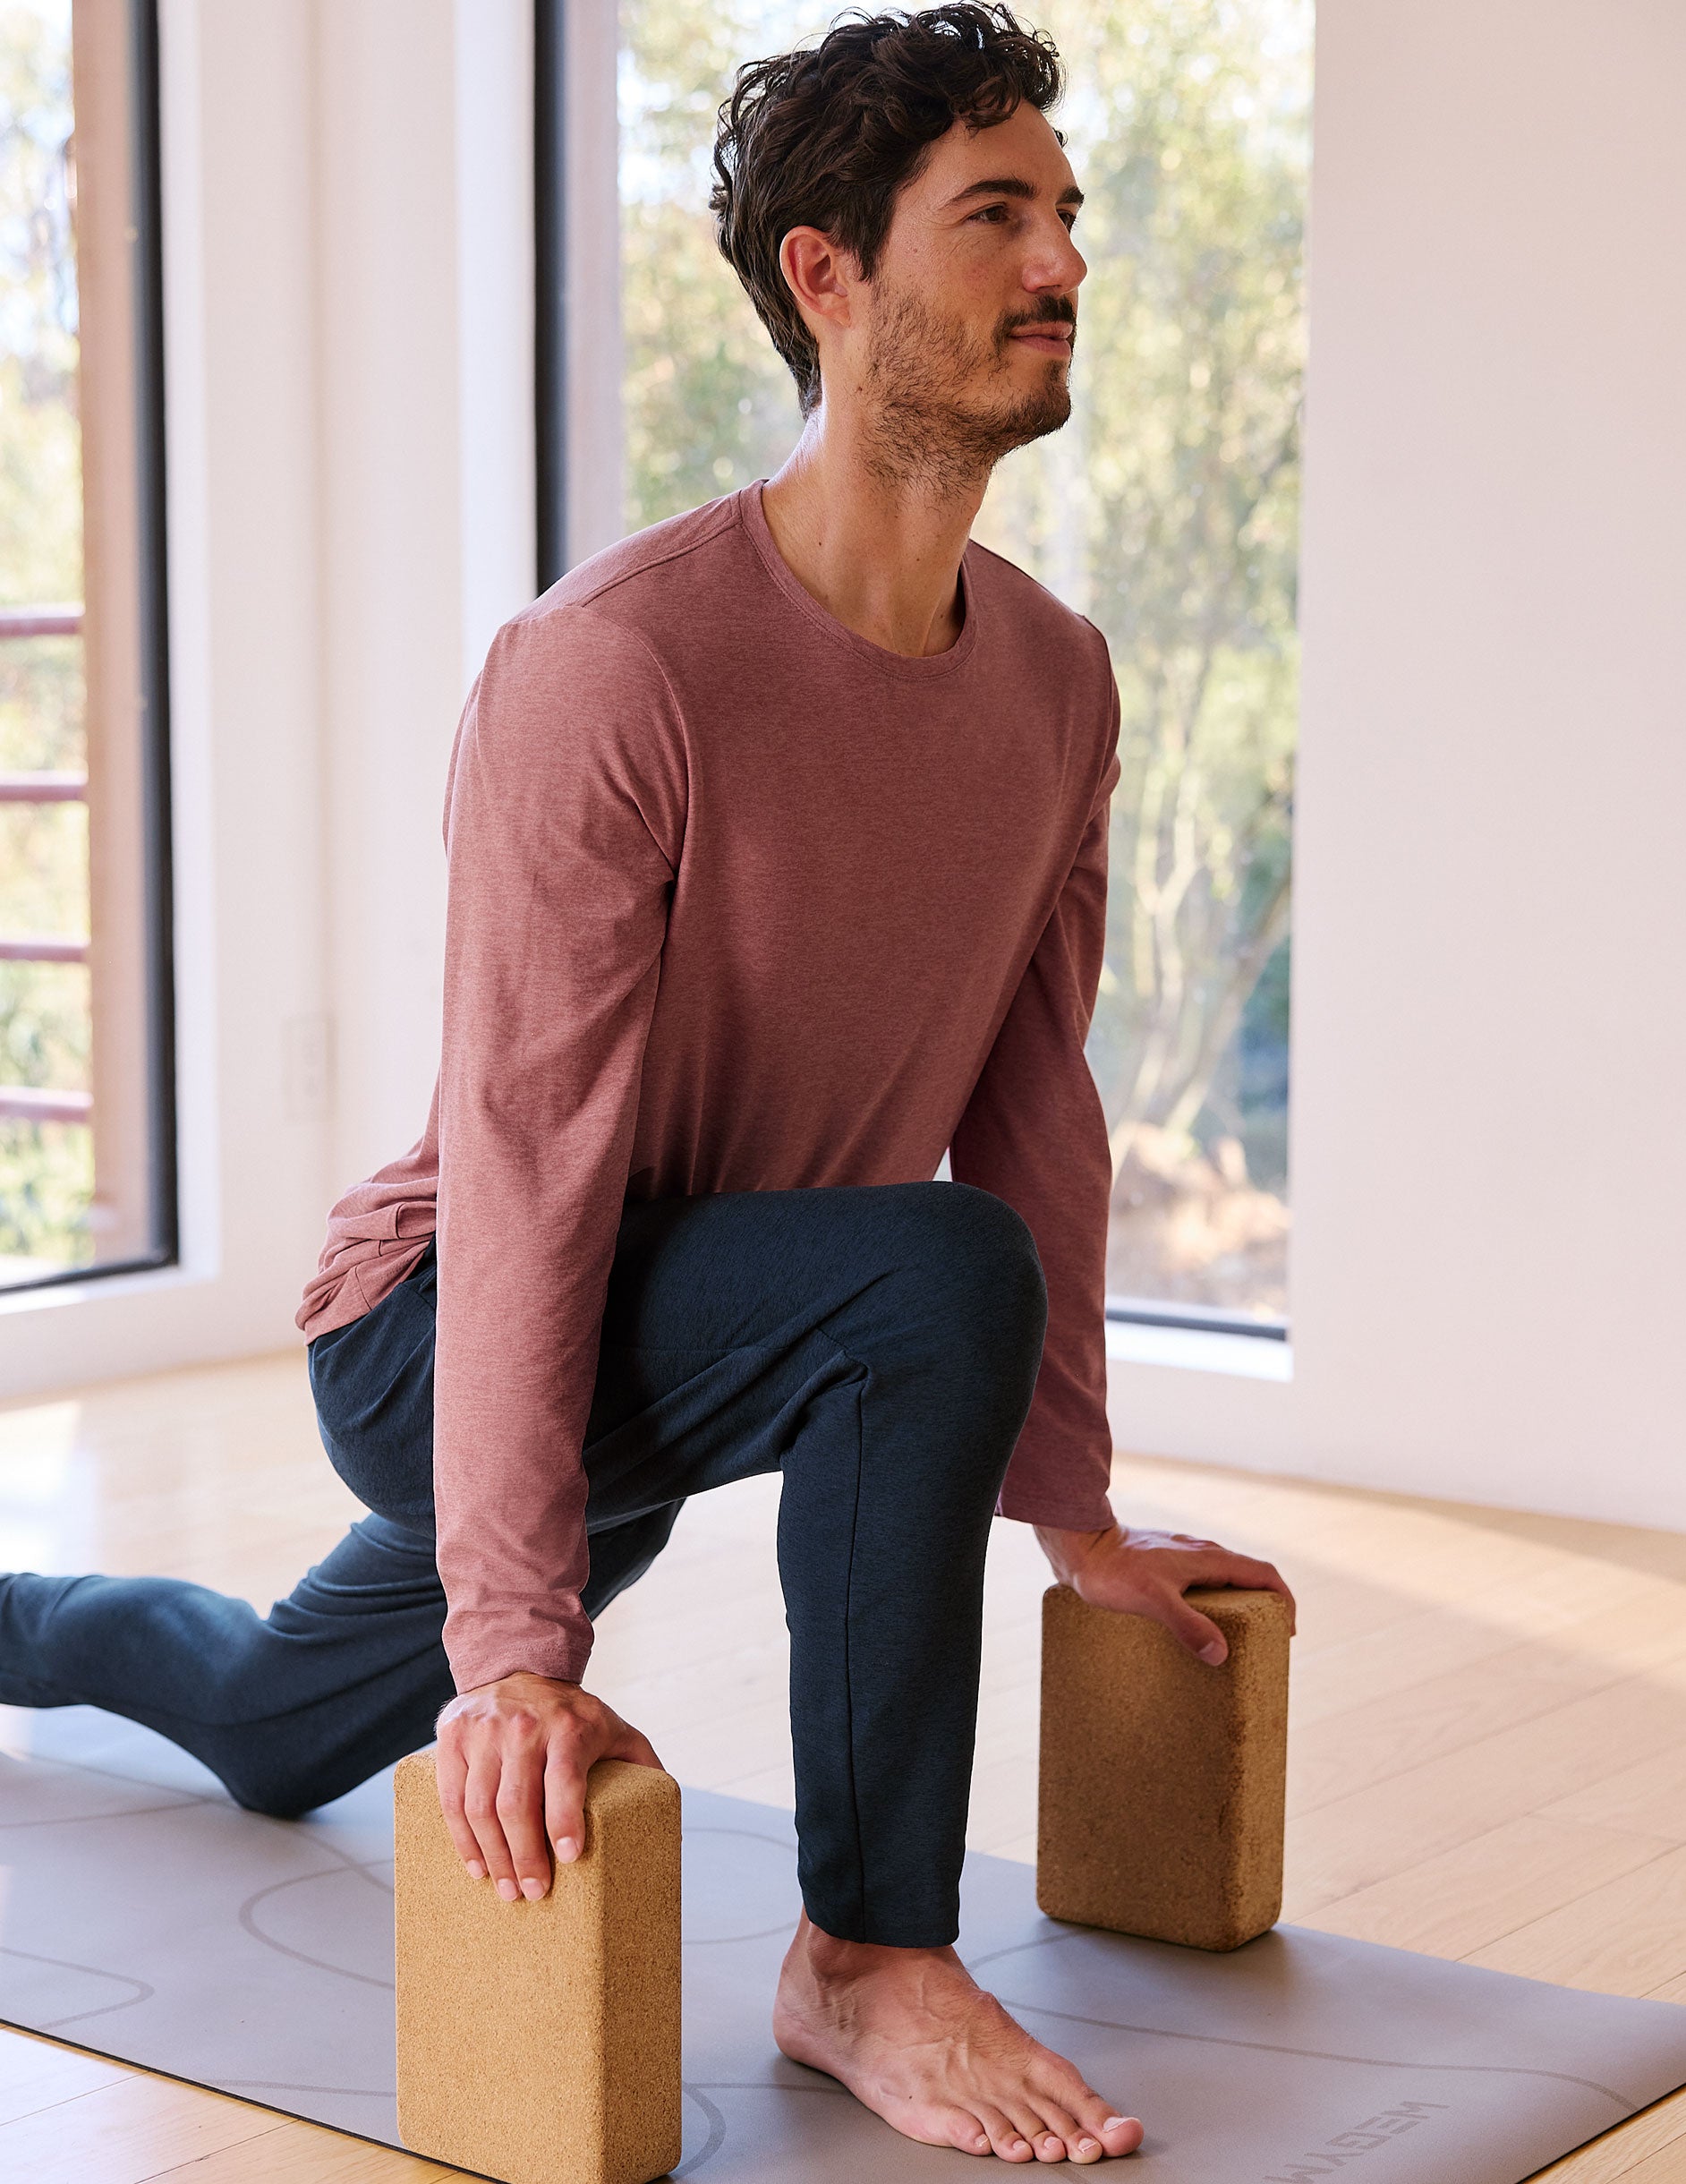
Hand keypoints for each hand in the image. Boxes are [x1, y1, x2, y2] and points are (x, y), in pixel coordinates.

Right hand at [434, 1671, 661, 1901]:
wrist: (520, 1667)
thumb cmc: (573, 1715)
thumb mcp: (615, 1728)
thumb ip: (642, 1762)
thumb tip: (666, 1803)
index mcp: (569, 1725)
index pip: (564, 1778)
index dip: (564, 1821)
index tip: (570, 1858)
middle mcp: (524, 1726)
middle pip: (517, 1804)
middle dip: (525, 1856)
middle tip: (533, 1893)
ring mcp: (484, 1731)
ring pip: (480, 1806)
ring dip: (493, 1856)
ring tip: (506, 1889)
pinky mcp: (454, 1736)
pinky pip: (450, 1797)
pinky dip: (462, 1838)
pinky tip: (477, 1865)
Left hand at [1034, 1520, 1295, 1665]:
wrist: (1080, 1545)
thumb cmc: (1114, 1571)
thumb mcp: (1153, 1600)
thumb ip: (1187, 1625)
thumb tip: (1221, 1653)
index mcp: (1209, 1558)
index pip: (1264, 1573)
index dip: (1285, 1600)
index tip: (1289, 1631)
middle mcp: (1202, 1553)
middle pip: (1249, 1578)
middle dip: (1264, 1608)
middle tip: (1265, 1643)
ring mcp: (1183, 1557)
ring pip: (1224, 1580)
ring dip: (1238, 1606)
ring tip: (1234, 1641)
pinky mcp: (1165, 1564)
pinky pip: (1201, 1583)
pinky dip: (1212, 1604)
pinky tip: (1195, 1626)